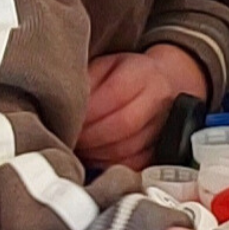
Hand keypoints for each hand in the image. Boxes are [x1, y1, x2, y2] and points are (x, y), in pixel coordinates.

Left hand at [79, 44, 207, 170]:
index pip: (115, 93)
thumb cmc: (126, 76)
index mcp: (143, 73)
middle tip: (70, 135)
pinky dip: (108, 163)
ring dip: (96, 151)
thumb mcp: (103, 66)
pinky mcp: (161, 149)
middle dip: (89, 134)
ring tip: (78, 146)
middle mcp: (159, 99)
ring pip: (127, 148)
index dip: (88, 111)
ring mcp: (163, 127)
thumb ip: (86, 80)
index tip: (67, 117)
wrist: (161, 85)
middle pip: (123, 123)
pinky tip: (93, 156)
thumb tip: (65, 104)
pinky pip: (133, 164)